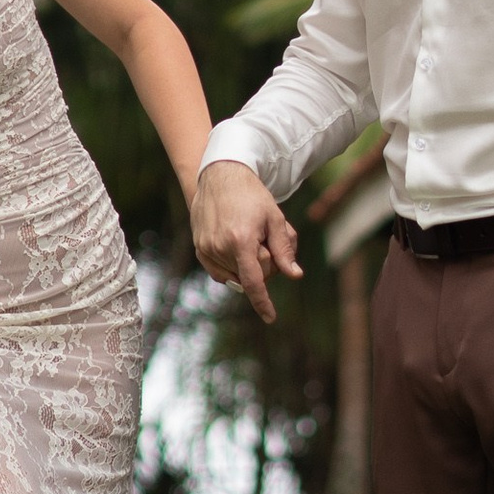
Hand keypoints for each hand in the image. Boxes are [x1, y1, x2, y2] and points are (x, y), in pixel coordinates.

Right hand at [191, 160, 303, 323]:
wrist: (221, 175)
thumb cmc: (252, 195)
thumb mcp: (274, 218)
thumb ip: (285, 249)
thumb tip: (295, 275)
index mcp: (241, 240)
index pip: (254, 282)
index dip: (263, 302)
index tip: (271, 318)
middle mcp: (220, 247)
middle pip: (250, 275)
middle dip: (263, 263)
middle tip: (264, 239)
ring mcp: (206, 248)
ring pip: (235, 274)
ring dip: (246, 263)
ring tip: (247, 235)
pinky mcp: (199, 247)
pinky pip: (219, 271)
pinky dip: (231, 266)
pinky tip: (235, 247)